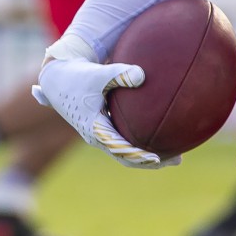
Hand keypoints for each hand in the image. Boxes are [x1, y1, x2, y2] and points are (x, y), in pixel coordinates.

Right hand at [33, 47, 172, 168]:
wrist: (58, 78)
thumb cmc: (79, 75)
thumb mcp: (97, 73)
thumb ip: (119, 74)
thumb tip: (142, 75)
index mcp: (94, 128)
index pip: (119, 148)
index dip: (137, 155)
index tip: (156, 158)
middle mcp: (97, 136)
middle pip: (126, 156)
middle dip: (150, 161)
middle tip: (177, 161)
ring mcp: (100, 134)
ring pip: (126, 151)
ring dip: (148, 156)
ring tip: (177, 156)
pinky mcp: (104, 128)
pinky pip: (125, 142)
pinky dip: (141, 144)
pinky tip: (163, 137)